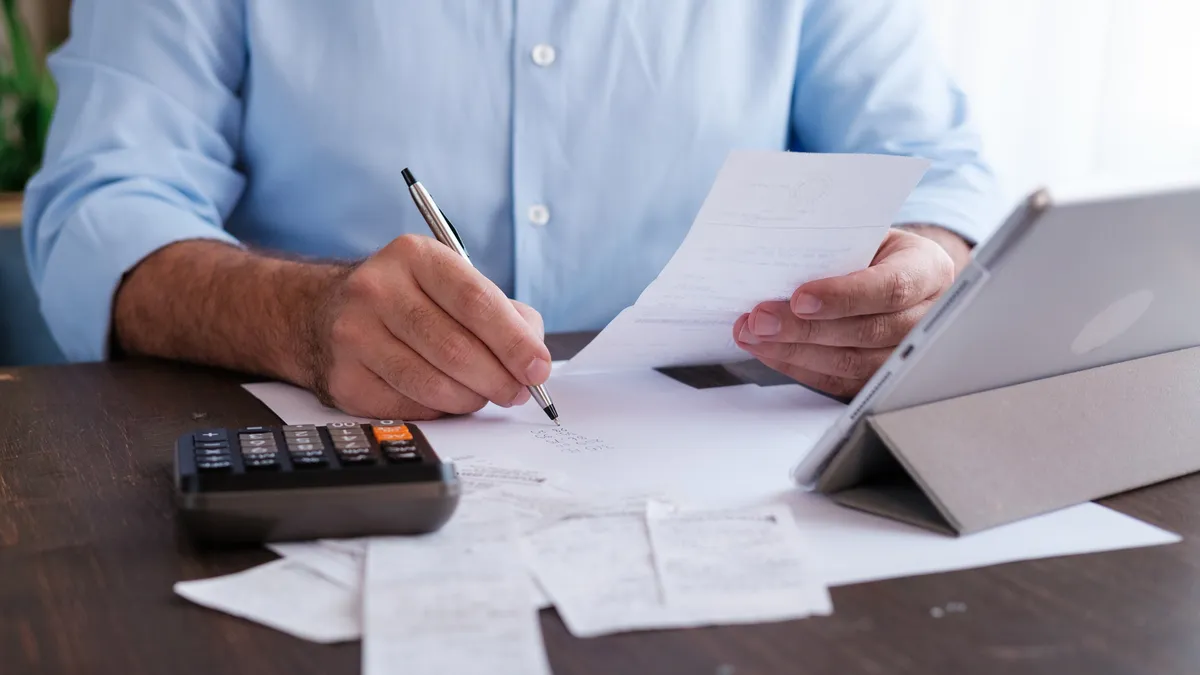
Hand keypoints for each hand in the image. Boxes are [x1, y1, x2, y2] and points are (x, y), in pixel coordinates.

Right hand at [307, 235, 550, 418]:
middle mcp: (377, 289)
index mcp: (414, 256)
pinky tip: (445, 398)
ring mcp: (354, 335)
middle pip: (456, 349)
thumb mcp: (452, 284)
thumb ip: (503, 313)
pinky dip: (439, 410)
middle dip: (499, 379)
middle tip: (518, 391)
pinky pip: (409, 407)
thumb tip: (533, 359)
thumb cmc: (408, 300)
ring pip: (433, 384)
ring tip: (484, 395)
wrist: (323, 313)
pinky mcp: (344, 378)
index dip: (514, 341)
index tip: (538, 368)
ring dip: (471, 399)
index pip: (475, 301)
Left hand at [733, 228, 957, 397]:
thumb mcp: (868, 234)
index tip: (800, 298)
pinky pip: (837, 381)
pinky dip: (797, 366)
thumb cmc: (877, 250)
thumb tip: (779, 259)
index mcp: (927, 271)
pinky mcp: (878, 377)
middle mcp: (924, 317)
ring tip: (754, 335)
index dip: (844, 297)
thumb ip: (838, 246)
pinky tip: (769, 351)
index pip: (891, 288)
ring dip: (793, 351)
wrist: (898, 272)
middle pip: (866, 331)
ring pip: (850, 363)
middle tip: (761, 320)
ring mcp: (904, 353)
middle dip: (804, 329)